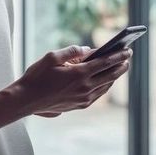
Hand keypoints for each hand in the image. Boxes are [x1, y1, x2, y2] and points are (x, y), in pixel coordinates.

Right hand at [14, 45, 131, 116]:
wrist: (27, 99)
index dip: (117, 56)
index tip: (127, 50)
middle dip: (121, 65)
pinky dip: (105, 85)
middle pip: (109, 75)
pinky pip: (98, 94)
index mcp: (78, 74)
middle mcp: (84, 88)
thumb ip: (71, 51)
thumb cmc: (37, 76)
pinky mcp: (79, 105)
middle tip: (128, 57)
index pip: (104, 63)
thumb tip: (87, 50)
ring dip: (114, 76)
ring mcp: (83, 98)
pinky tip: (106, 81)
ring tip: (120, 67)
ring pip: (105, 86)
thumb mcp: (51, 57)